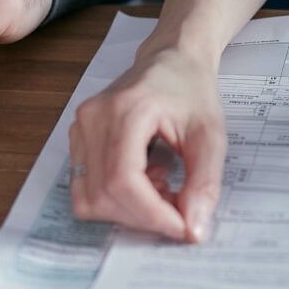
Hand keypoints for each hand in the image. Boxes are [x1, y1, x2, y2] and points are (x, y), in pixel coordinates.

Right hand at [68, 47, 227, 241]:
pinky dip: (115, 199)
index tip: (182, 227)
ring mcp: (80, 128)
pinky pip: (85, 187)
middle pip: (103, 195)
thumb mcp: (211, 135)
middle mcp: (93, 118)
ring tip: (161, 188)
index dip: (151, 214)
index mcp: (126, 110)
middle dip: (143, 217)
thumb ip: (204, 182)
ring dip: (127, 210)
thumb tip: (193, 229)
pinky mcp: (77, 138)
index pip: (123, 180)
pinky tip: (145, 180)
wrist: (171, 60)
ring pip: (89, 198)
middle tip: (178, 210)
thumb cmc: (190, 89)